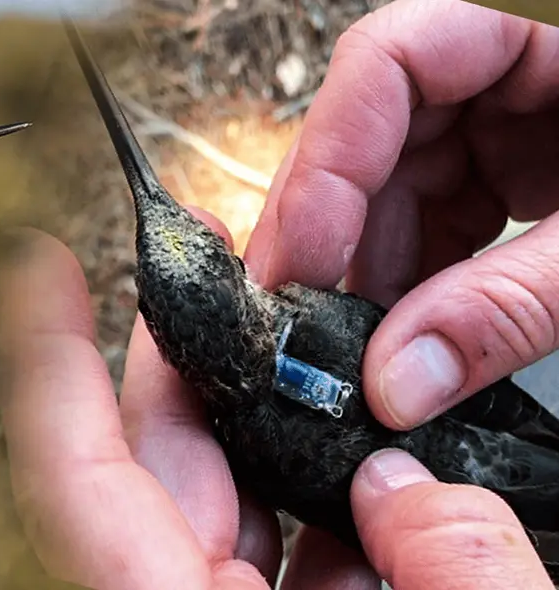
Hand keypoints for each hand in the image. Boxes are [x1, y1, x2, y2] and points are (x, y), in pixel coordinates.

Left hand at [0, 226, 554, 588]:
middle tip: (228, 285)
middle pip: (162, 455)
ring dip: (272, 420)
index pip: (78, 474)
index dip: (49, 358)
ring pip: (225, 489)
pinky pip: (275, 539)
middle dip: (198, 361)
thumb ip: (452, 575)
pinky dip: (318, 494)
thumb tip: (409, 492)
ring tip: (320, 363)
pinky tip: (369, 474)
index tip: (37, 266)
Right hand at [244, 0, 558, 429]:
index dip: (325, 165)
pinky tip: (400, 338)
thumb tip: (397, 382)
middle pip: (371, 140)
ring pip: (392, 191)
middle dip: (336, 244)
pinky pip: (434, 216)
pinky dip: (416, 281)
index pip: (382, 64)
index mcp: (528, 25)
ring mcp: (498, 116)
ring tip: (350, 356)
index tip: (296, 267)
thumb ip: (510, 304)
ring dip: (370, 278)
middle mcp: (497, 64)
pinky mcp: (504, 166)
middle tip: (300, 334)